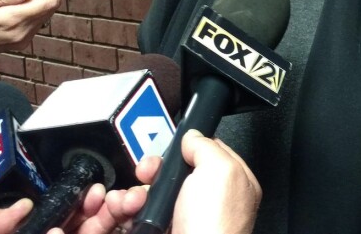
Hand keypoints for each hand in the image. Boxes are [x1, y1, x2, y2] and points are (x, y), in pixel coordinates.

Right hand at [61, 131, 260, 233]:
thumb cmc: (215, 226)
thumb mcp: (220, 170)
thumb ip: (206, 146)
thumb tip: (192, 136)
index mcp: (232, 182)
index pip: (208, 151)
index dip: (186, 146)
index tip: (171, 147)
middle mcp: (209, 201)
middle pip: (175, 171)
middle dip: (154, 169)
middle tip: (147, 171)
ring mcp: (185, 218)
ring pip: (154, 193)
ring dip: (137, 190)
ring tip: (133, 197)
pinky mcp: (163, 231)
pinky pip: (140, 214)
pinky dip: (130, 211)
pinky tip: (128, 209)